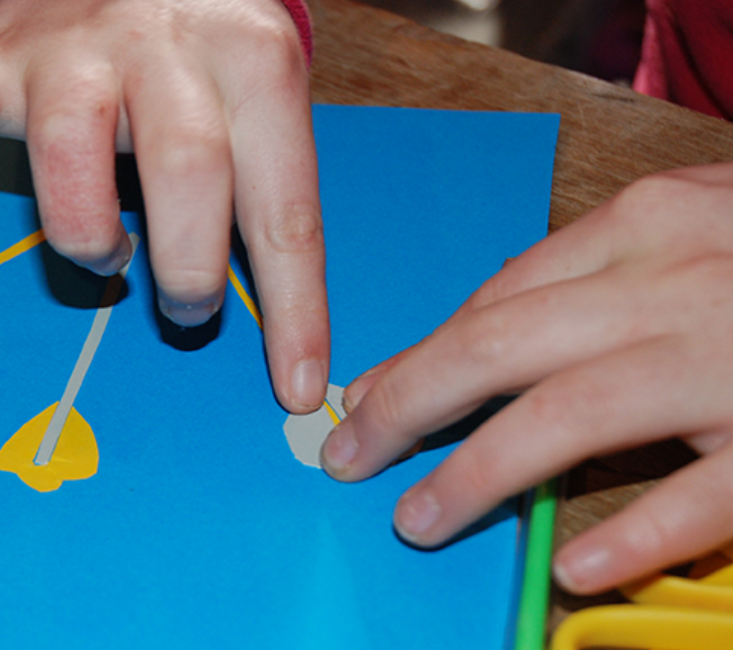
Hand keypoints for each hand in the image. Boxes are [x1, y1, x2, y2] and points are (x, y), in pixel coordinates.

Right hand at [0, 0, 330, 411]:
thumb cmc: (203, 46)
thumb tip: (289, 326)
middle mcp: (161, 48)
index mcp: (251, 59)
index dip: (290, 306)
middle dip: (189, 272)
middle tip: (189, 308)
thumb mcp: (262, 87)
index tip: (295, 385)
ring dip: (88, 234)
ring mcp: (67, 53)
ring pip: (70, 151)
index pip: (282, 203)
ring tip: (108, 256)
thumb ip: (269, 182)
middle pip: (185, 171)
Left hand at [320, 163, 732, 593]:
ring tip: (420, 517)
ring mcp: (731, 361)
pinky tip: (574, 565)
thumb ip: (602, 265)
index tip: (374, 393)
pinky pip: (700, 496)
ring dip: (478, 474)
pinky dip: (630, 534)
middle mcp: (679, 283)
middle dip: (408, 404)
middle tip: (351, 454)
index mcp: (651, 222)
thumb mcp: (698, 221)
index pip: (499, 295)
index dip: (423, 351)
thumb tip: (486, 324)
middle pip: (499, 346)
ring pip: (570, 419)